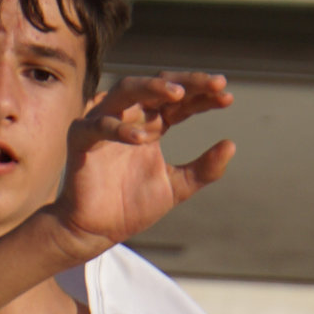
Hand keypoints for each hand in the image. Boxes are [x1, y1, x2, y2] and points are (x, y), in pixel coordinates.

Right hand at [50, 74, 235, 258]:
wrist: (97, 231)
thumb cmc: (132, 206)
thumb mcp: (177, 187)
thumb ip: (203, 169)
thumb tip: (232, 144)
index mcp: (152, 124)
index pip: (180, 101)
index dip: (203, 96)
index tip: (227, 97)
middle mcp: (130, 116)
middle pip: (158, 85)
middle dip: (187, 82)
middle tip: (214, 84)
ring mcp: (104, 123)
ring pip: (126, 90)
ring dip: (152, 88)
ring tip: (178, 94)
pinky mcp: (81, 139)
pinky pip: (99, 126)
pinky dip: (119, 128)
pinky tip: (142, 137)